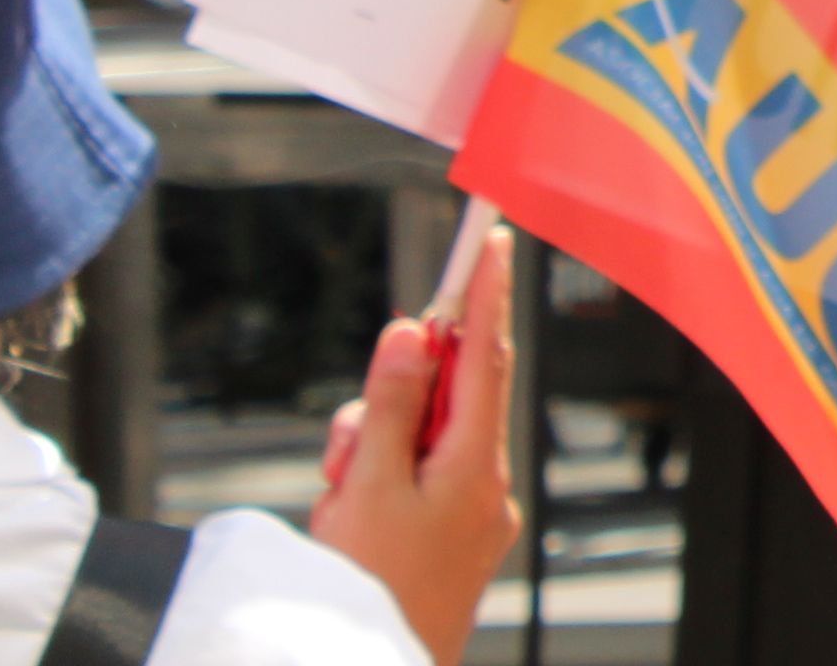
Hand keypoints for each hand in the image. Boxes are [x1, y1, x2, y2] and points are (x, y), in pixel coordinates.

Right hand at [310, 228, 520, 664]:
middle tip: (349, 456)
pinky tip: (347, 529)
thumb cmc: (370, 592)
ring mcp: (470, 514)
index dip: (487, 297)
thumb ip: (391, 406)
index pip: (486, 358)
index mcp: (475, 465)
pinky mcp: (449, 538)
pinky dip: (374, 490)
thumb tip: (415, 334)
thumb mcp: (368, 489)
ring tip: (340, 513)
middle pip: (441, 400)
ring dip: (368, 458)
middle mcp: (484, 484)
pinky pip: (412, 484)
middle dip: (387, 408)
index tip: (496, 245)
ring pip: (415, 443)